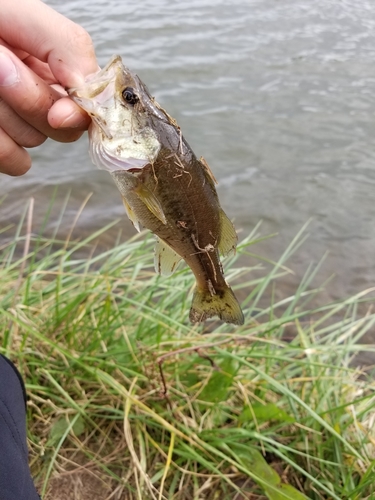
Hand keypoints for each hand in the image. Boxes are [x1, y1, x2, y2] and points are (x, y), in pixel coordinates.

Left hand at [0, 0, 98, 175]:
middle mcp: (42, 95)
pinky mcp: (0, 149)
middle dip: (28, 100)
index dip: (78, 110)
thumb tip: (85, 100)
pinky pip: (13, 161)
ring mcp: (18, 124)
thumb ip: (67, 47)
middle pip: (62, 127)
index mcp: (53, 62)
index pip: (88, 100)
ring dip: (1, 115)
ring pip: (32, 141)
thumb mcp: (20, 15)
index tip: (59, 112)